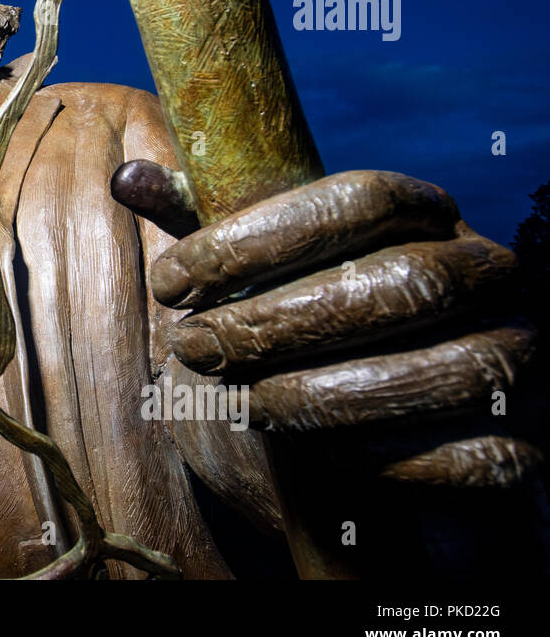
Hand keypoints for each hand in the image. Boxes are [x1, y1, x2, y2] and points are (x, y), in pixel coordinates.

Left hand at [113, 163, 539, 486]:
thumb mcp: (258, 271)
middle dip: (274, 320)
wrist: (391, 427)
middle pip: (396, 281)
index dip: (258, 236)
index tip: (171, 280)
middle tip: (190, 348)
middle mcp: (488, 274)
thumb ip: (205, 224)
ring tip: (238, 402)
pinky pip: (472, 456)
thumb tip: (128, 176)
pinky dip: (387, 460)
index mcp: (429, 215)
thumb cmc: (308, 330)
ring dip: (318, 393)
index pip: (360, 197)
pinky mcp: (524, 442)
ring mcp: (517, 356)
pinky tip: (319, 460)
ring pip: (440, 369)